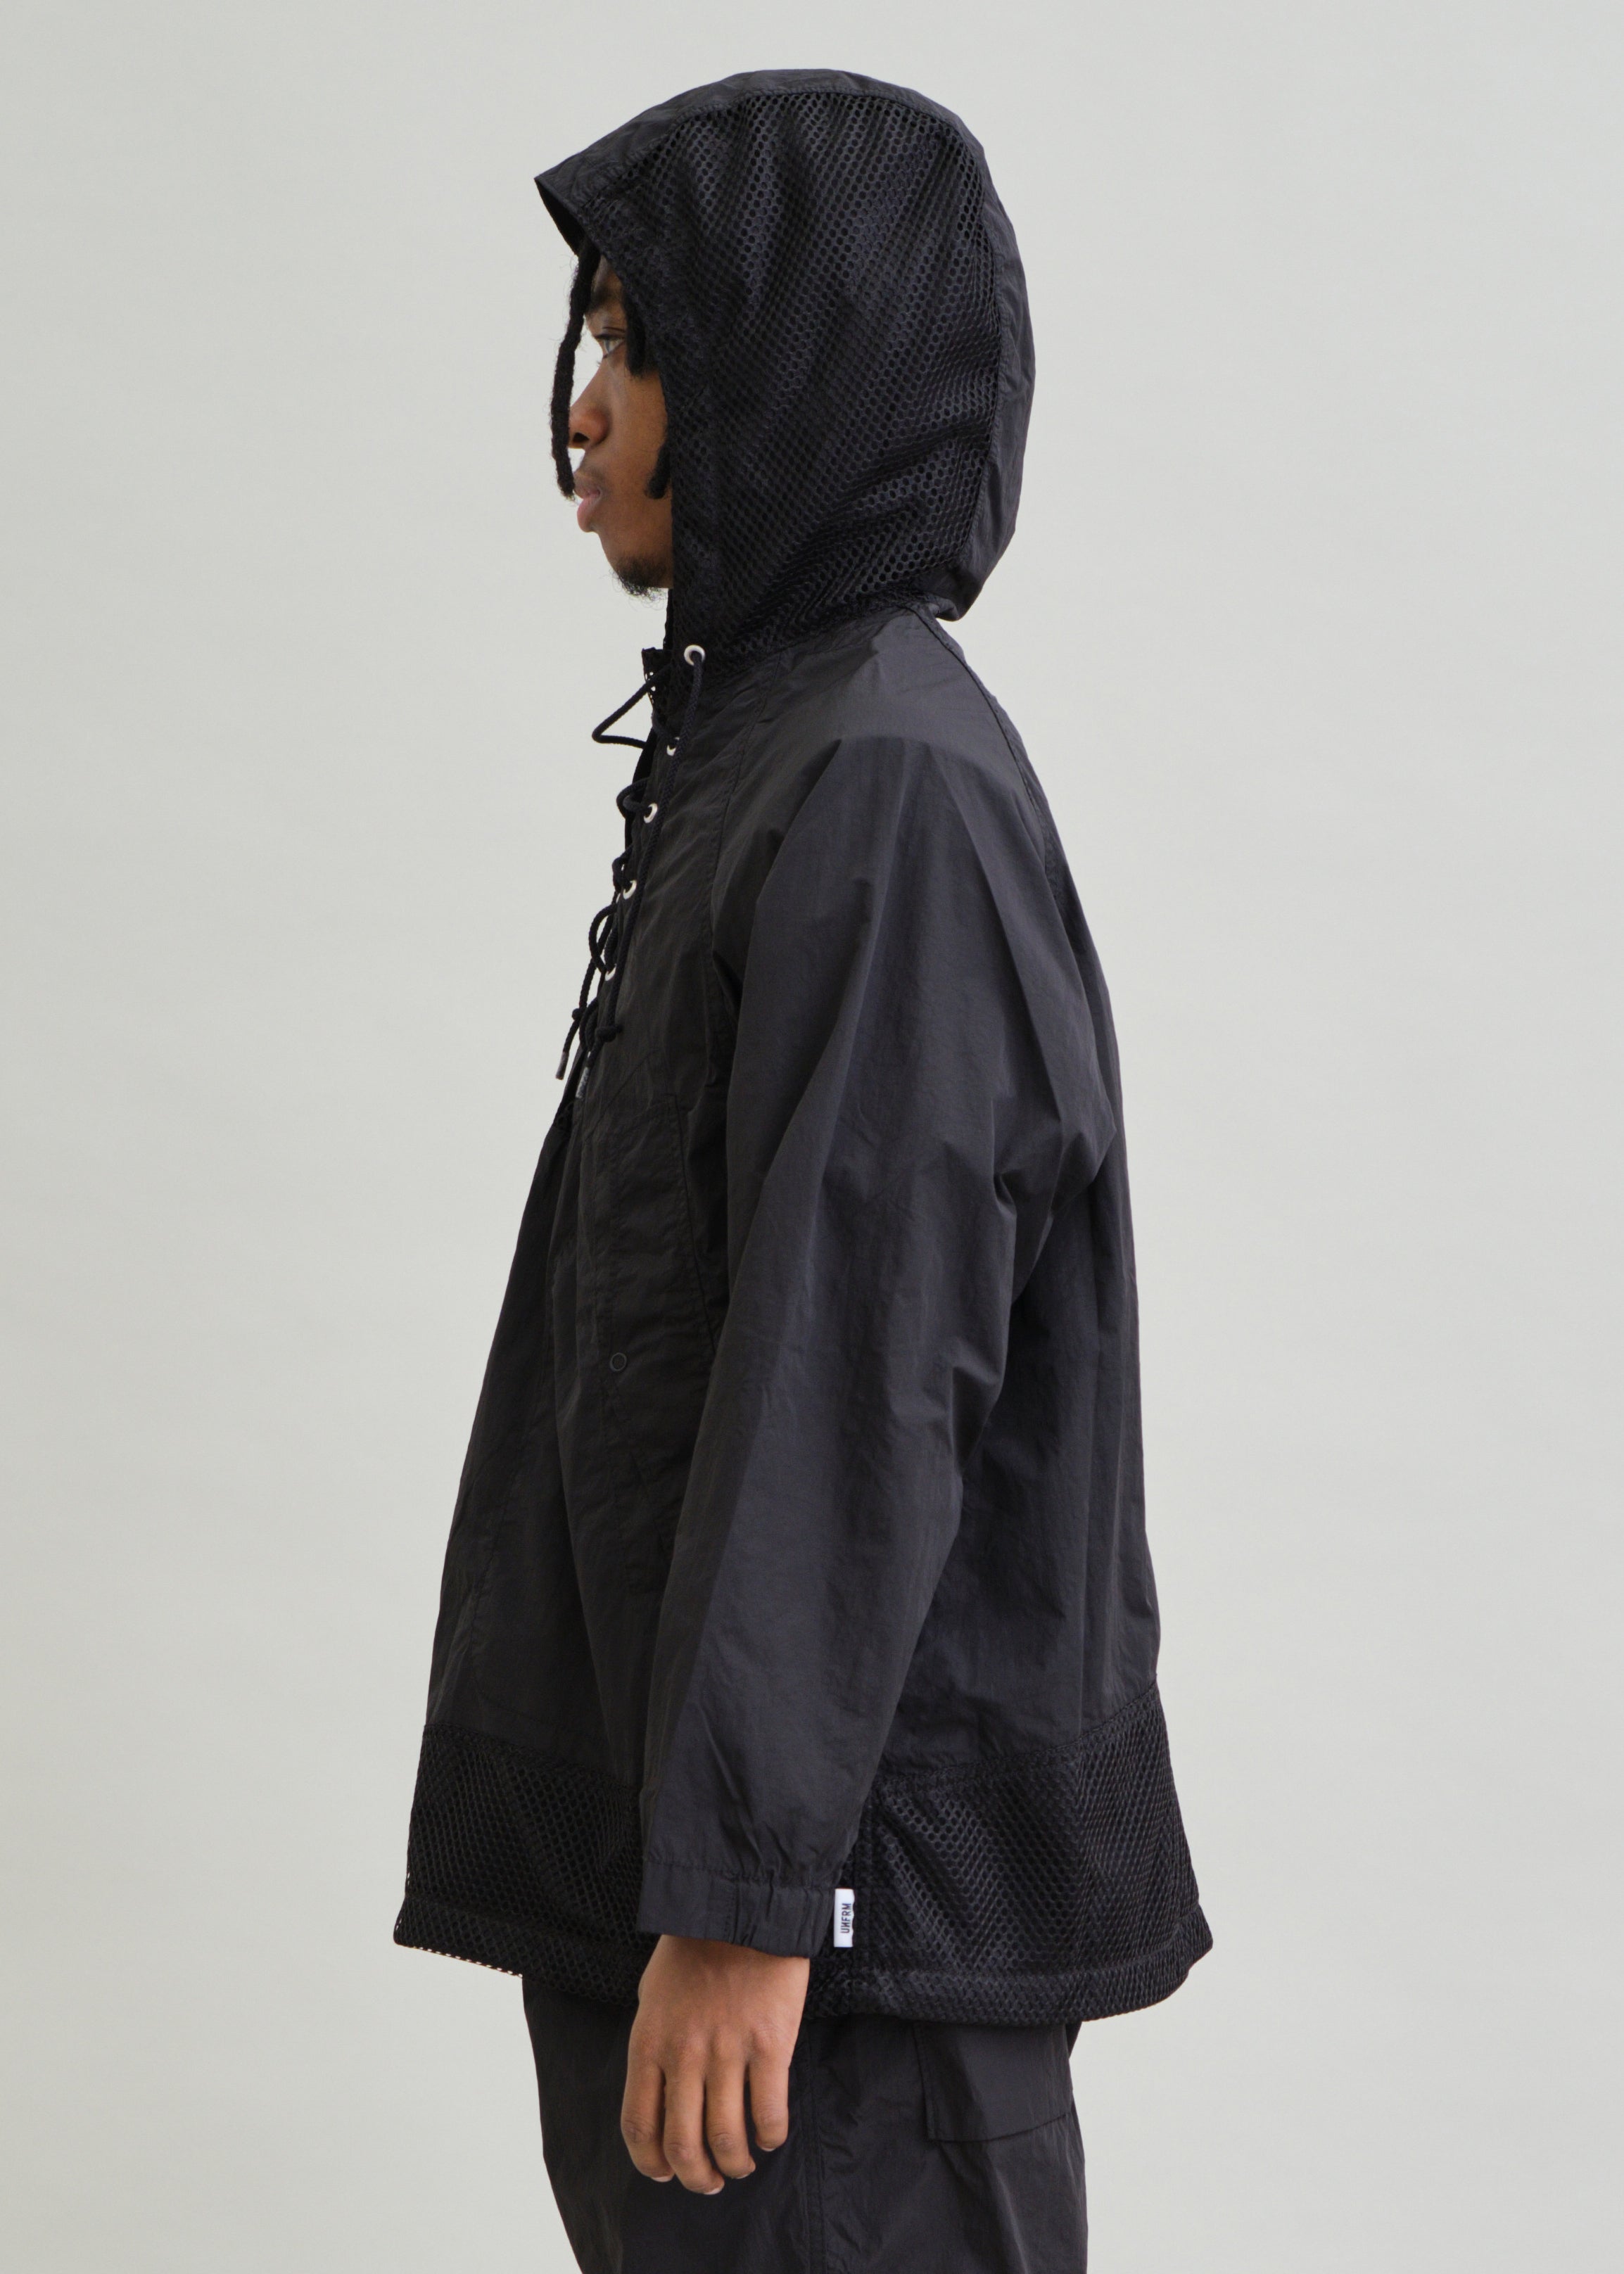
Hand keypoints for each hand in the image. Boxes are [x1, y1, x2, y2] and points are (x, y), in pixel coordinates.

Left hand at [621, 1934, 809, 2191]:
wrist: (740, 1906)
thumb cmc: (693, 1948)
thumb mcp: (653, 1994)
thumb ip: (655, 2044)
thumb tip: (661, 2091)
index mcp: (649, 2044)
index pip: (640, 2125)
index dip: (652, 2163)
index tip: (665, 2173)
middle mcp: (683, 2056)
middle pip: (683, 2144)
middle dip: (696, 2176)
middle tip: (710, 2181)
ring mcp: (727, 2052)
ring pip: (727, 2138)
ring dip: (735, 2164)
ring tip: (742, 2163)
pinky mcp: (770, 2045)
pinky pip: (769, 2112)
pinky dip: (771, 2136)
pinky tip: (771, 2136)